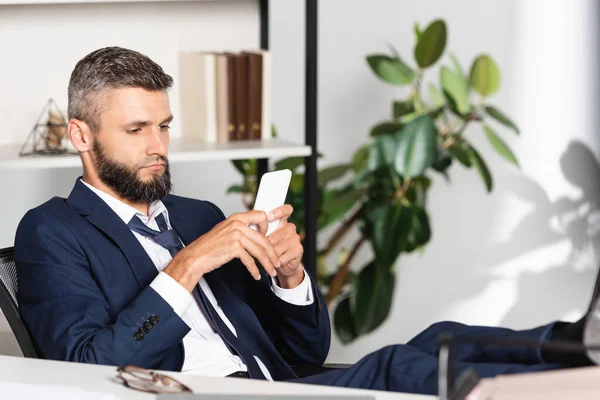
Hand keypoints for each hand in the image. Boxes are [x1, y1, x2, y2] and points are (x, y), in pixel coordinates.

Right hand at [163, 210, 279, 291]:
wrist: (195, 256)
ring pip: (260, 250)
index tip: (268, 239)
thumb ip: (241, 229)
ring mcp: (236, 234)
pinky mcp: (234, 247)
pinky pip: (250, 260)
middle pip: (263, 238)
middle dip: (273, 253)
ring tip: (271, 272)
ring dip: (268, 263)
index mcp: (236, 217)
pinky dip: (255, 270)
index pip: (261, 216)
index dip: (267, 228)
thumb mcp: (225, 230)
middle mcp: (237, 223)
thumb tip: (256, 235)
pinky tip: (256, 275)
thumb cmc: (209, 246)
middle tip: (276, 262)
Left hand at [266, 204, 304, 288]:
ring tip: (268, 258)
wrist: (281, 264)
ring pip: (278, 247)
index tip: (269, 217)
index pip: (286, 210)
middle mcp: (290, 227)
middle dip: (266, 244)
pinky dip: (276, 262)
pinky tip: (276, 262)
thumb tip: (250, 227)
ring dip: (270, 255)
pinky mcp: (298, 249)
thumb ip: (260, 229)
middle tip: (260, 249)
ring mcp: (295, 238)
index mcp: (282, 221)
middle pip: (276, 234)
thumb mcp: (264, 237)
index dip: (279, 211)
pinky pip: (283, 256)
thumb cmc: (270, 248)